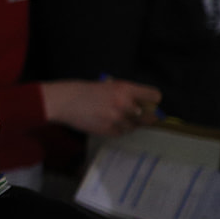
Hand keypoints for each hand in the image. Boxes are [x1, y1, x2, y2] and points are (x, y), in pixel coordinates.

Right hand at [42, 79, 161, 136]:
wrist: (64, 101)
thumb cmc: (83, 90)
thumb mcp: (107, 85)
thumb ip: (124, 93)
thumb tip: (140, 104)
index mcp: (125, 88)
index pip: (154, 96)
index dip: (153, 100)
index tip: (151, 104)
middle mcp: (125, 104)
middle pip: (149, 116)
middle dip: (147, 117)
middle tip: (144, 117)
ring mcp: (117, 119)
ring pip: (134, 126)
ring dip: (129, 124)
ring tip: (117, 118)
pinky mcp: (108, 130)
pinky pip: (121, 133)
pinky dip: (117, 130)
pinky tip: (107, 123)